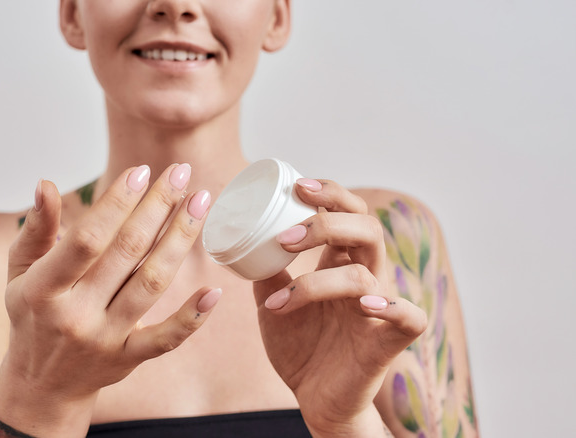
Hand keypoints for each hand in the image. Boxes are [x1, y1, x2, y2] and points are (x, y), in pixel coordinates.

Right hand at [0, 164, 220, 435]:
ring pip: (151, 284)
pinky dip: (192, 317)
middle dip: (158, 207)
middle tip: (182, 172)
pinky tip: (214, 290)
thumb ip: (36, 229)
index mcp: (43, 289)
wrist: (41, 386)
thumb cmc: (32, 317)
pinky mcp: (128, 358)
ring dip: (180, 240)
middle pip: (126, 253)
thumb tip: (47, 185)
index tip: (141, 172)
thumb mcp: (20, 272)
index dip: (116, 203)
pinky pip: (165, 339)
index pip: (87, 238)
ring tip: (201, 204)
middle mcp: (75, 314)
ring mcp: (104, 339)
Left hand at [254, 179, 426, 436]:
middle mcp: (365, 278)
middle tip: (286, 236)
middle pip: (366, 229)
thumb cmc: (300, 347)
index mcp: (341, 263)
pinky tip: (365, 302)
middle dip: (328, 222)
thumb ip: (267, 272)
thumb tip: (245, 240)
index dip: (330, 193)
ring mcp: (378, 308)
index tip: (297, 185)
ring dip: (316, 282)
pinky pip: (409, 317)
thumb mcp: (272, 303)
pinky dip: (392, 305)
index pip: (348, 212)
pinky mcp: (389, 342)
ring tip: (278, 300)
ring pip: (365, 273)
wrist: (314, 399)